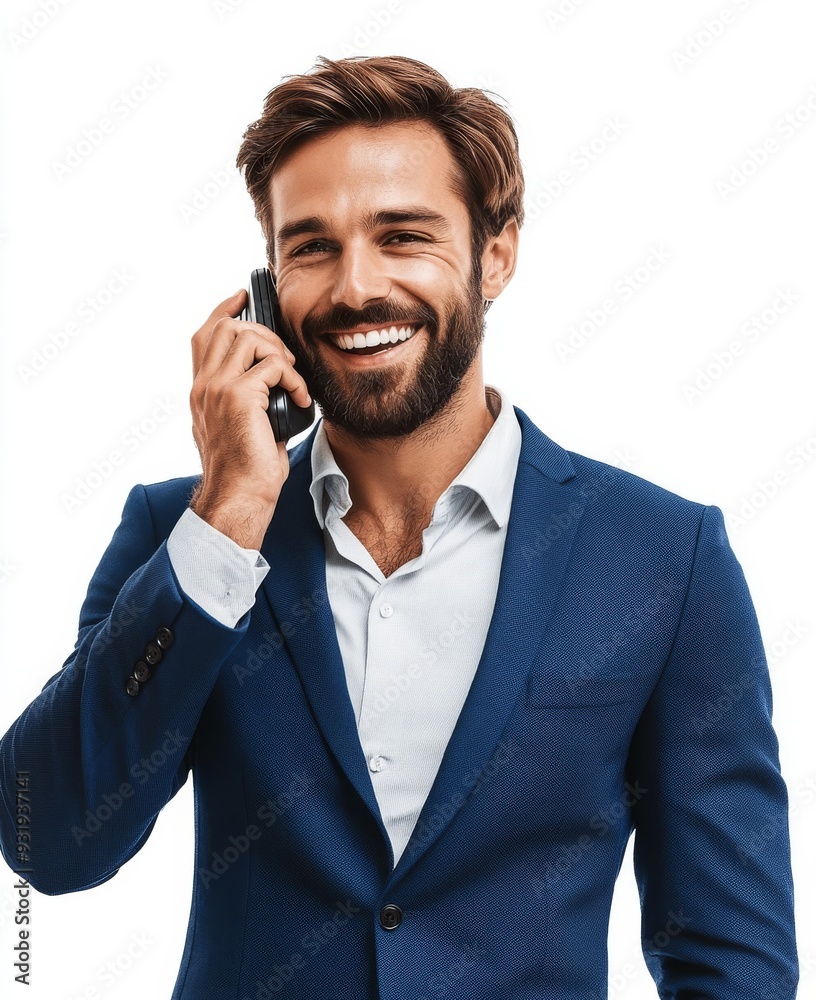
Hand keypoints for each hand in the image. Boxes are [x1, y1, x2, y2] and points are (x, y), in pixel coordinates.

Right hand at [188, 288, 310, 548]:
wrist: (239, 496)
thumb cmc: (246, 469)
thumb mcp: (240, 425)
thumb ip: (244, 397)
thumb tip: (270, 378)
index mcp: (201, 389)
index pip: (205, 333)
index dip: (225, 309)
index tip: (243, 296)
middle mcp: (203, 385)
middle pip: (228, 326)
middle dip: (264, 331)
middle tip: (286, 356)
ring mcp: (217, 389)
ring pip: (250, 339)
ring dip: (280, 354)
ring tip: (293, 379)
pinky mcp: (238, 398)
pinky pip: (273, 367)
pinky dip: (294, 379)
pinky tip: (301, 399)